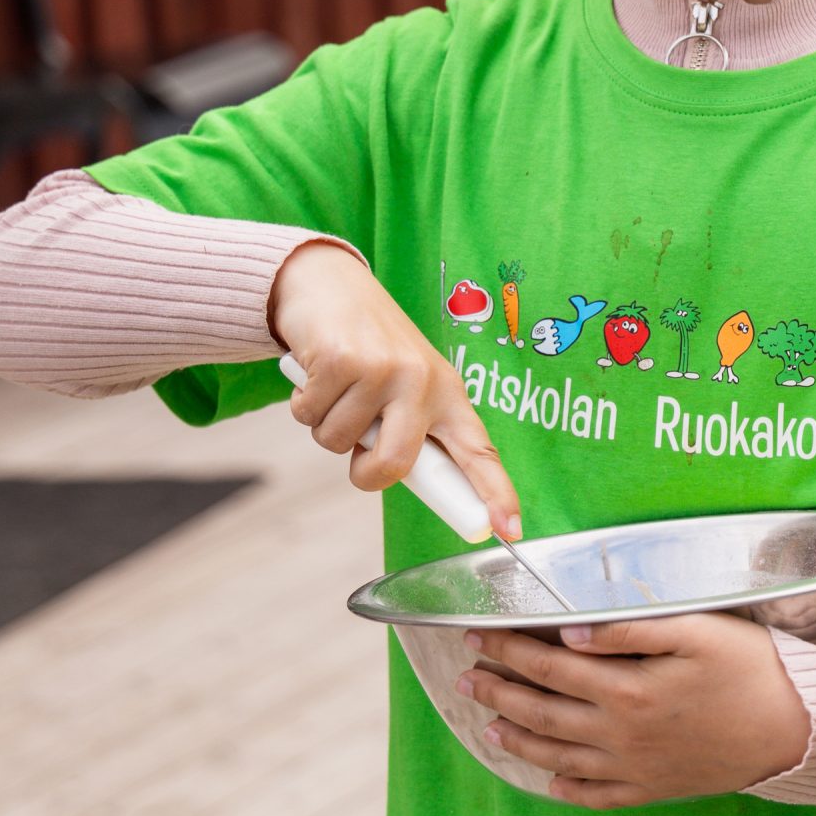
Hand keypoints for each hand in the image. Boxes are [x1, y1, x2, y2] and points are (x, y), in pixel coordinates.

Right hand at [269, 239, 522, 536]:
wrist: (331, 284)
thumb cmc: (370, 347)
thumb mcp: (405, 384)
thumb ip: (408, 429)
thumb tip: (395, 479)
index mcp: (448, 394)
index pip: (479, 450)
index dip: (496, 492)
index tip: (512, 531)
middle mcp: (423, 381)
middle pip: (396, 464)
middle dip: (366, 474)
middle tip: (358, 456)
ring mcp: (383, 369)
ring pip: (338, 443)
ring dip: (326, 425)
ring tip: (338, 387)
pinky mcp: (342, 359)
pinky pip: (309, 416)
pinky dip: (303, 403)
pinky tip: (317, 372)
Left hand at [458, 615, 813, 807]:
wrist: (795, 730)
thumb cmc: (751, 669)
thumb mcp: (695, 631)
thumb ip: (628, 629)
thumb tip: (570, 630)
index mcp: (625, 688)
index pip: (549, 664)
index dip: (509, 648)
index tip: (478, 634)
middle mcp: (619, 733)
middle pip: (543, 711)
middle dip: (499, 691)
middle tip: (466, 678)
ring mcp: (634, 767)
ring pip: (559, 755)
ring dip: (518, 738)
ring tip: (489, 725)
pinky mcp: (654, 789)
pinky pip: (597, 795)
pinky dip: (566, 788)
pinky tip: (550, 779)